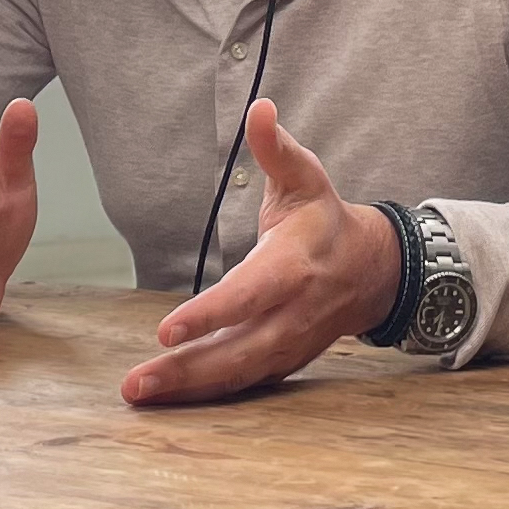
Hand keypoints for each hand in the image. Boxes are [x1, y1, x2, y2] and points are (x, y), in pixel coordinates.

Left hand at [121, 103, 400, 408]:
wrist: (373, 269)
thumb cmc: (325, 219)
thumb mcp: (305, 177)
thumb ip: (275, 148)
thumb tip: (260, 108)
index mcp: (292, 266)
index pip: (247, 295)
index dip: (209, 315)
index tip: (166, 331)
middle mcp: (292, 313)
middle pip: (236, 350)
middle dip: (185, 369)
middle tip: (136, 382)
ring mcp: (289, 344)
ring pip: (236, 375)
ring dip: (187, 390)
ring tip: (139, 395)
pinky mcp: (283, 362)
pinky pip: (242, 385)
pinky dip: (206, 397)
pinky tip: (165, 400)